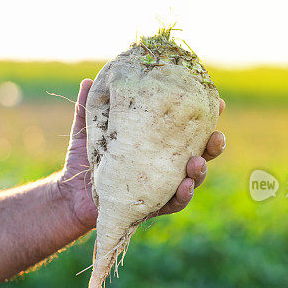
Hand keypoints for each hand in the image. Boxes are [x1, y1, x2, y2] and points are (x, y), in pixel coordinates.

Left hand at [57, 78, 225, 230]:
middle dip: (213, 145)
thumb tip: (88, 81)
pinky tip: (185, 186)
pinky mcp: (151, 205)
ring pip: (192, 179)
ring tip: (197, 163)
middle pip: (200, 153)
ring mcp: (160, 185)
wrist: (69, 194)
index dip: (206, 117)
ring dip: (200, 171)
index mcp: (156, 141)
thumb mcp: (87, 130)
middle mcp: (164, 163)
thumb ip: (89, 108)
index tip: (218, 102)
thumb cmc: (83, 159)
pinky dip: (182, 196)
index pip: (187, 128)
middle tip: (217, 136)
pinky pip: (173, 203)